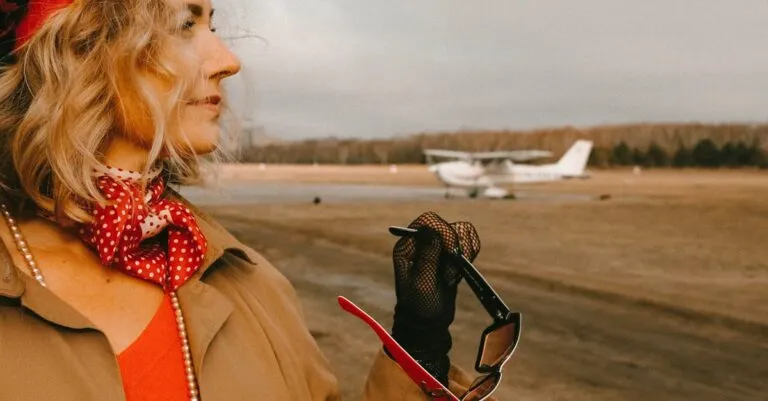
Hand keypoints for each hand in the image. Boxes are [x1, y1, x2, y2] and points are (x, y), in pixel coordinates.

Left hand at [390, 211, 480, 384]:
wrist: (429, 320)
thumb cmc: (420, 304)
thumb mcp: (421, 282)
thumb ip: (427, 256)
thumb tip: (431, 229)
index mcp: (408, 245)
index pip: (428, 221)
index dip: (443, 233)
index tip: (449, 255)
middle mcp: (422, 241)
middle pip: (447, 224)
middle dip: (455, 246)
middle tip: (451, 271)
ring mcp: (438, 246)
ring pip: (461, 230)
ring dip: (465, 250)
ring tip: (455, 273)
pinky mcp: (453, 253)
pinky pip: (469, 240)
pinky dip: (472, 250)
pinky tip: (464, 269)